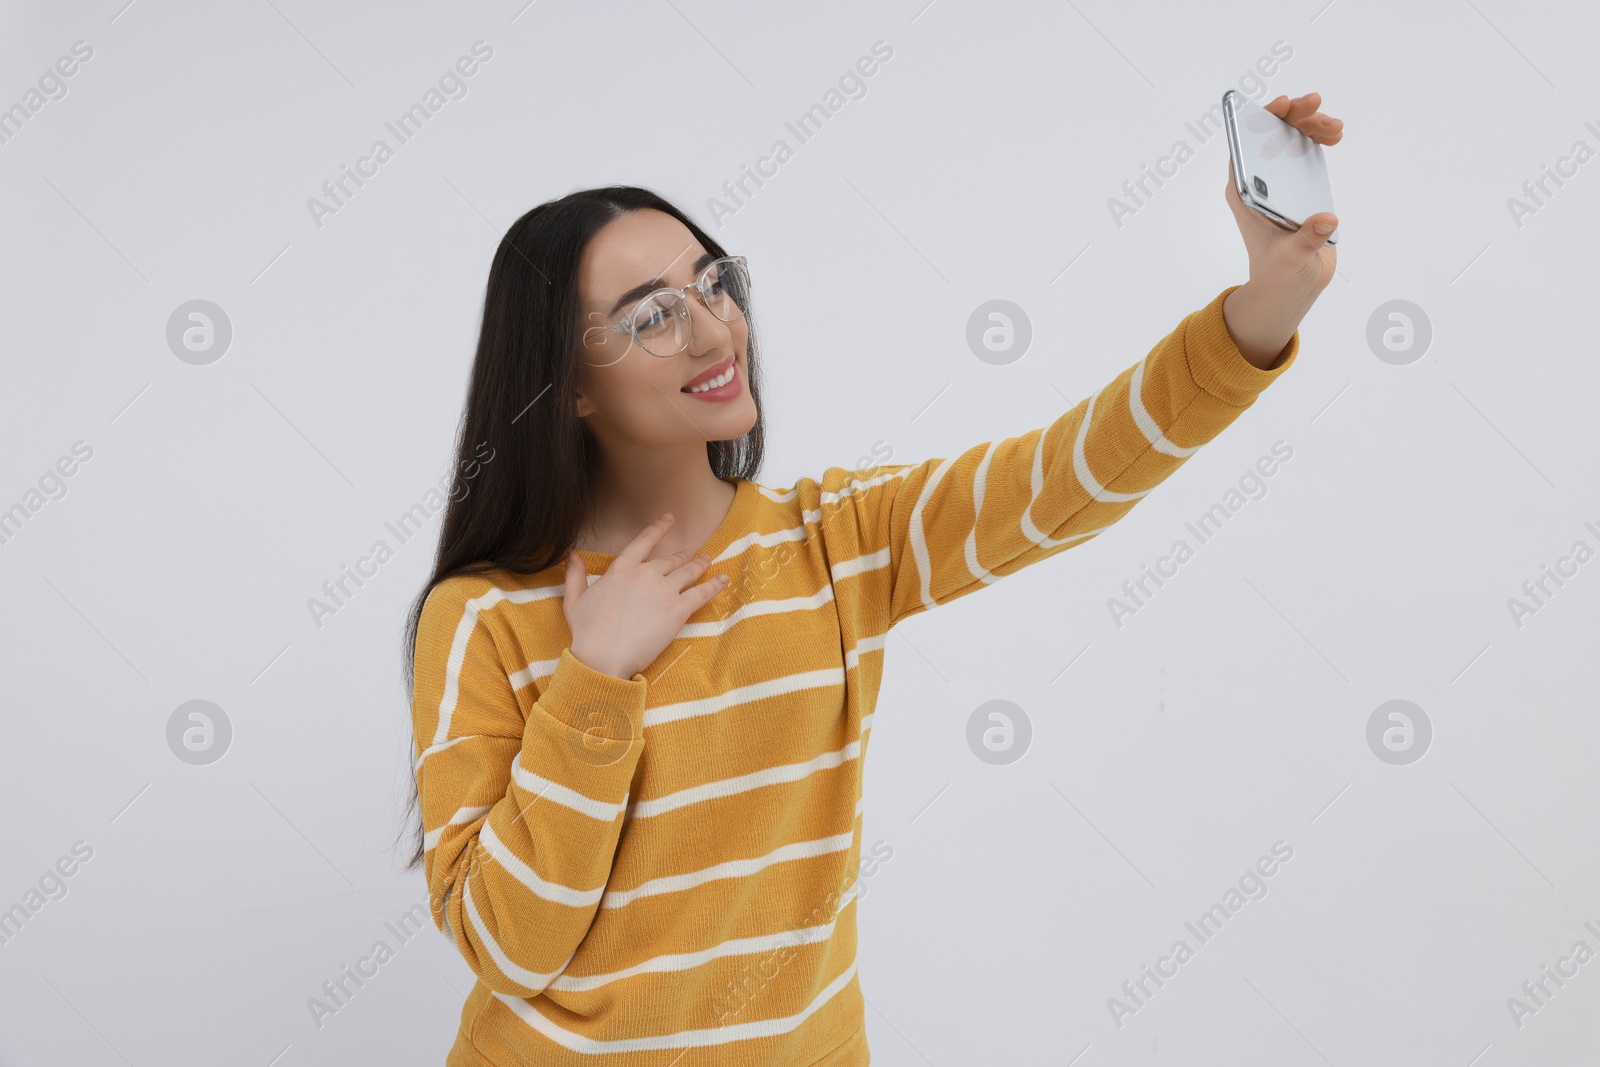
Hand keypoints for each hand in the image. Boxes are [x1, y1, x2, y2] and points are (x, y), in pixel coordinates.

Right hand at [563, 513, 729, 679]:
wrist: (602, 656)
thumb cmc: (587, 632)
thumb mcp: (574, 600)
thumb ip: (575, 575)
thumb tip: (571, 555)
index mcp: (621, 569)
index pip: (643, 542)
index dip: (658, 528)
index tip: (669, 518)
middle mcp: (645, 574)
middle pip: (671, 560)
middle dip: (683, 556)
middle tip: (692, 555)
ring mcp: (664, 591)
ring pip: (688, 572)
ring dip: (700, 565)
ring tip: (708, 561)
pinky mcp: (678, 610)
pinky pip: (702, 593)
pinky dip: (714, 585)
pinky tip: (723, 579)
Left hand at [1222, 91, 1343, 366]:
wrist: (1292, 286)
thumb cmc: (1281, 273)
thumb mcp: (1291, 258)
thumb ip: (1306, 240)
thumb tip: (1326, 220)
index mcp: (1243, 193)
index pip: (1243, 145)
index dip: (1259, 118)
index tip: (1282, 105)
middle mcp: (1257, 181)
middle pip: (1269, 134)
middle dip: (1291, 114)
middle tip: (1316, 105)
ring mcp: (1277, 179)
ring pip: (1289, 137)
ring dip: (1310, 124)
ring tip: (1334, 128)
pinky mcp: (1297, 183)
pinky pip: (1305, 149)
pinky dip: (1320, 137)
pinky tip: (1335, 135)